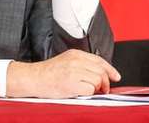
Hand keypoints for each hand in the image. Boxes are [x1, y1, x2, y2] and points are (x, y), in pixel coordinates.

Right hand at [6, 49, 120, 97]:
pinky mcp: (71, 83)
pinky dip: (89, 93)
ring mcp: (74, 71)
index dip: (110, 69)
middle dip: (105, 82)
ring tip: (90, 91)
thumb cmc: (48, 73)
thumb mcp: (66, 61)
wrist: (33, 78)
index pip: (99, 60)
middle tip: (103, 89)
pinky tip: (82, 93)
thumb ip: (82, 64)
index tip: (116, 76)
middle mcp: (76, 61)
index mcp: (76, 54)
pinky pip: (89, 89)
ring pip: (97, 80)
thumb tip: (99, 74)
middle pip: (101, 70)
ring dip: (96, 88)